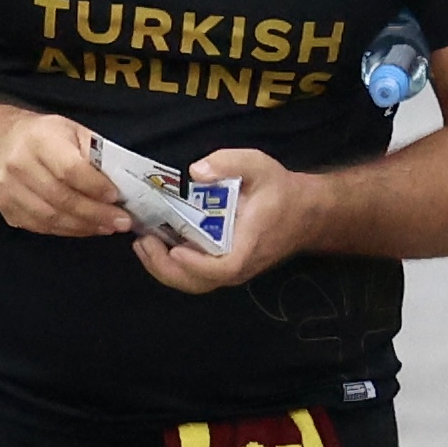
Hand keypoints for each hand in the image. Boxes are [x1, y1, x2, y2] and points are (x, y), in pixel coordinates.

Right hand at [0, 109, 135, 240]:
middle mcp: (18, 165)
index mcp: (39, 140)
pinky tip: (86, 227)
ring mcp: (8, 189)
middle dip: (96, 213)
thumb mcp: (75, 133)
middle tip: (122, 221)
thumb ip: (95, 156)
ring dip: (84, 226)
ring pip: (50, 217)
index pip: (69, 169)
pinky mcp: (6, 208)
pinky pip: (40, 226)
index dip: (95, 186)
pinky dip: (68, 230)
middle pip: (60, 197)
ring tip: (108, 227)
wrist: (4, 142)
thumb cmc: (49, 137)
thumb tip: (121, 186)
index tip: (117, 197)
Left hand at [140, 147, 306, 296]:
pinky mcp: (223, 267)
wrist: (305, 211)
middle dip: (165, 268)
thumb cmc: (279, 190)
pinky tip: (156, 245)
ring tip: (143, 244)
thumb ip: (229, 163)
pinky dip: (171, 266)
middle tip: (143, 242)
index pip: (224, 268)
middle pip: (199, 283)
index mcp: (250, 244)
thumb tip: (197, 172)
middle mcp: (240, 264)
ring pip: (194, 283)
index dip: (197, 265)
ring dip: (163, 269)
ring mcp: (231, 269)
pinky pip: (195, 276)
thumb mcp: (259, 166)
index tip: (175, 250)